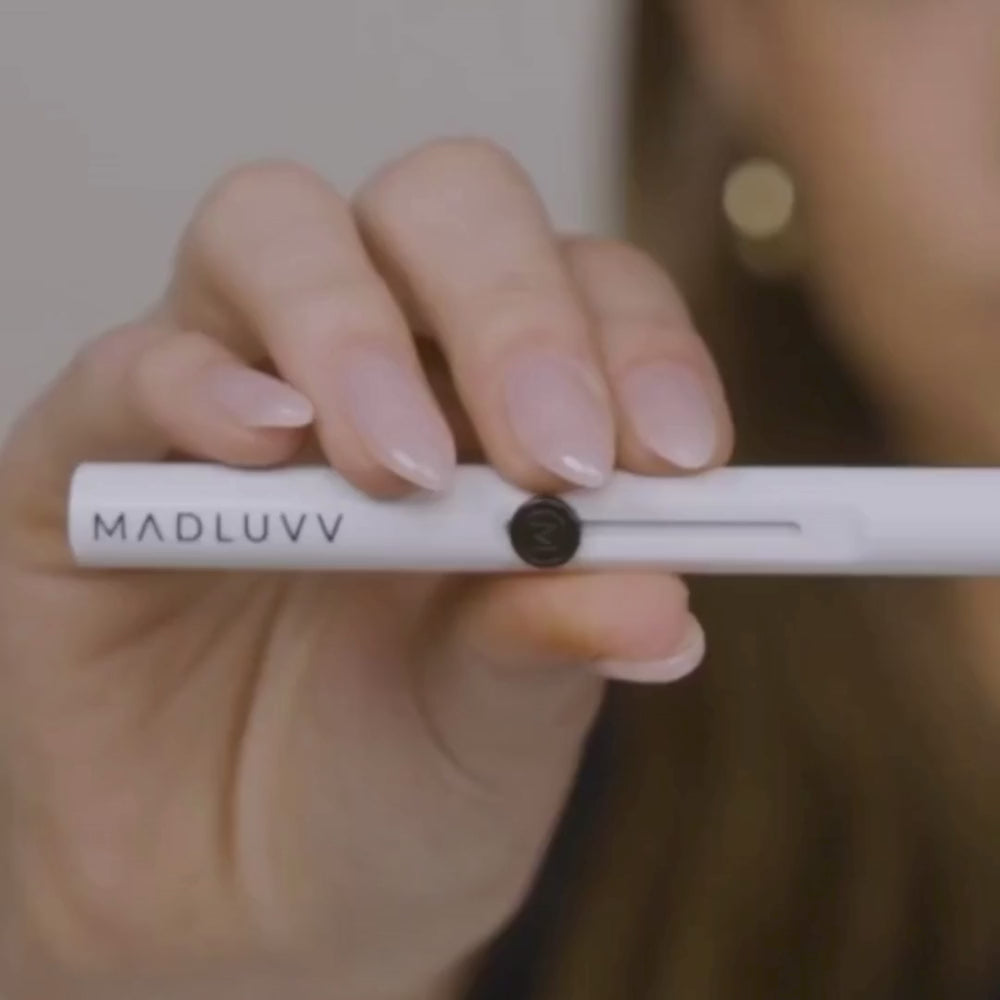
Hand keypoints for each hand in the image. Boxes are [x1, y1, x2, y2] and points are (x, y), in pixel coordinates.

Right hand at [0, 141, 731, 998]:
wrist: (248, 912)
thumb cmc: (398, 800)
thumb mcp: (500, 728)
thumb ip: (559, 641)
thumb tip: (660, 597)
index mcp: (502, 418)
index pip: (587, 295)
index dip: (639, 347)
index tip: (677, 459)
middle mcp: (377, 371)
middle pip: (443, 210)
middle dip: (510, 311)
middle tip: (553, 458)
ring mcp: (235, 397)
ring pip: (278, 228)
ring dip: (352, 327)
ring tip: (399, 470)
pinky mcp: (97, 455)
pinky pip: (133, 359)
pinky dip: (196, 384)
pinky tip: (258, 447)